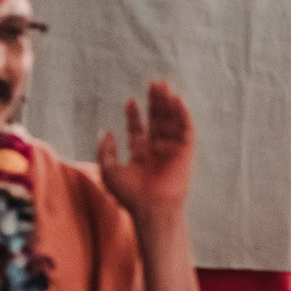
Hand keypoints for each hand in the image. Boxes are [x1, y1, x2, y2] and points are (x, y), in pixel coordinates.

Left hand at [98, 80, 197, 224]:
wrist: (152, 208)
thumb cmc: (130, 195)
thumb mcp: (109, 171)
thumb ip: (105, 150)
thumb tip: (106, 131)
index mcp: (141, 157)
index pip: (139, 131)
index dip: (134, 116)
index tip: (130, 101)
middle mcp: (158, 152)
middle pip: (157, 121)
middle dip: (155, 103)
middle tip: (153, 83)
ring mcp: (172, 151)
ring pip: (170, 122)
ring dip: (168, 104)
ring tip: (163, 85)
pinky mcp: (185, 153)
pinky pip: (186, 130)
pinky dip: (183, 115)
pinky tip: (177, 100)